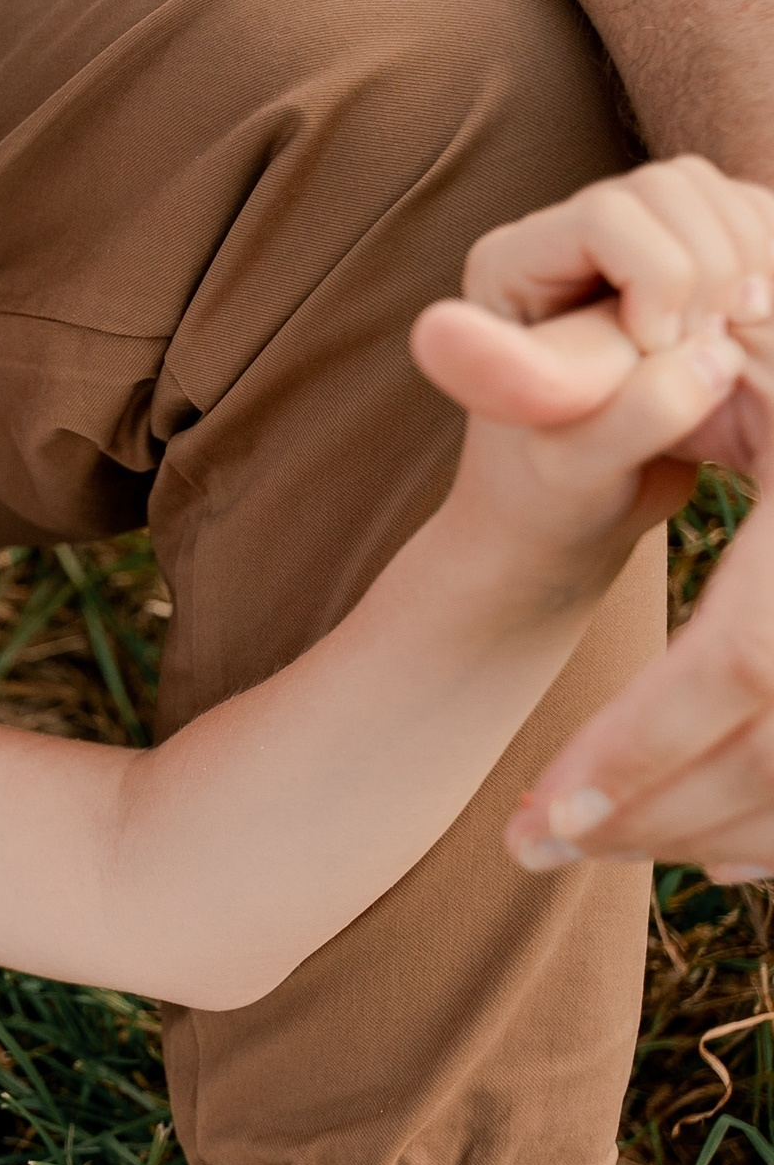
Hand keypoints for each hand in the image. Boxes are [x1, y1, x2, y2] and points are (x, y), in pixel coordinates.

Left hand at [404, 157, 773, 880]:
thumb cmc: (760, 318)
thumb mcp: (683, 334)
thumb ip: (549, 366)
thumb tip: (425, 335)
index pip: (743, 662)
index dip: (640, 748)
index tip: (540, 819)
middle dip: (656, 812)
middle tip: (537, 846)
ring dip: (709, 827)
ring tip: (592, 841)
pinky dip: (770, 819)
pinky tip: (705, 847)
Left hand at [411, 156, 773, 460]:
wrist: (578, 507)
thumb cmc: (555, 489)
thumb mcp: (578, 469)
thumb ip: (636, 414)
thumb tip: (711, 356)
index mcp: (511, 267)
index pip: (607, 215)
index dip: (659, 274)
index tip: (660, 349)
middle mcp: (566, 238)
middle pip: (670, 187)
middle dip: (711, 268)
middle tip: (707, 351)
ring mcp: (632, 240)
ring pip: (720, 197)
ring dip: (751, 265)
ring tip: (726, 346)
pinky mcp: (690, 259)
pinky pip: (757, 221)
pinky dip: (773, 267)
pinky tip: (753, 328)